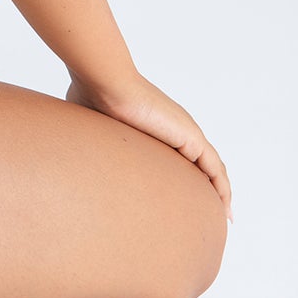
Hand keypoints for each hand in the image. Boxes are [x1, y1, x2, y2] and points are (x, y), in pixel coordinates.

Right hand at [66, 70, 232, 220]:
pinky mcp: (191, 138)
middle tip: (210, 213)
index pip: (179, 154)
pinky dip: (223, 188)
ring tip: (226, 216)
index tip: (184, 196)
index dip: (186, 174)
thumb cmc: (92, 94)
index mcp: (155, 126)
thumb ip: (94, 138)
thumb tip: (72, 151)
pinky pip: (215, 169)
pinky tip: (225, 208)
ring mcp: (185, 133)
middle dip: (208, 188)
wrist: (102, 81)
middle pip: (201, 163)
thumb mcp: (94, 126)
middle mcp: (175, 129)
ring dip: (221, 191)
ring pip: (213, 168)